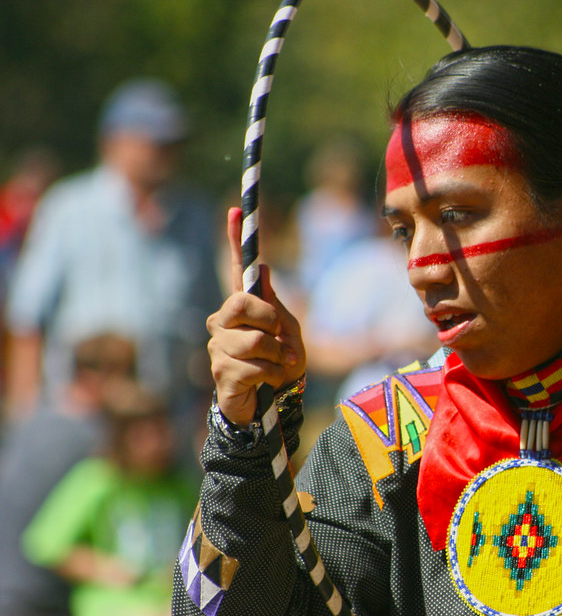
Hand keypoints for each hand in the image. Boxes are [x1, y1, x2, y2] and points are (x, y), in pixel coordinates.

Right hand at [207, 206, 305, 424]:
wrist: (273, 405)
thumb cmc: (280, 365)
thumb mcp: (288, 332)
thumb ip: (275, 306)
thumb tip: (261, 268)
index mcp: (241, 309)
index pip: (236, 270)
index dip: (234, 240)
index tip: (234, 210)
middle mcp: (222, 323)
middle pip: (241, 303)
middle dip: (269, 320)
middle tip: (280, 337)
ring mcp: (218, 348)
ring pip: (253, 340)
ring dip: (276, 355)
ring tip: (279, 365)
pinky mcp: (220, 373)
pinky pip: (255, 366)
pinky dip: (273, 374)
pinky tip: (270, 381)